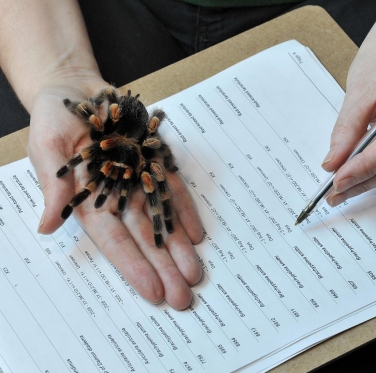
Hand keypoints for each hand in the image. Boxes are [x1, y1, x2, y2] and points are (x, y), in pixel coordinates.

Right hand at [29, 72, 202, 309]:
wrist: (77, 88)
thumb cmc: (55, 118)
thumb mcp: (48, 148)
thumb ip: (55, 187)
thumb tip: (48, 228)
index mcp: (89, 201)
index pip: (114, 241)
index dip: (133, 266)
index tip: (153, 292)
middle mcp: (118, 196)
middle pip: (145, 238)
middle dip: (164, 267)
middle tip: (184, 298)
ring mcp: (139, 180)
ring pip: (163, 219)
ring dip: (180, 247)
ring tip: (196, 275)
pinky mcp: (155, 162)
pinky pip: (173, 189)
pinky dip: (185, 211)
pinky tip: (197, 235)